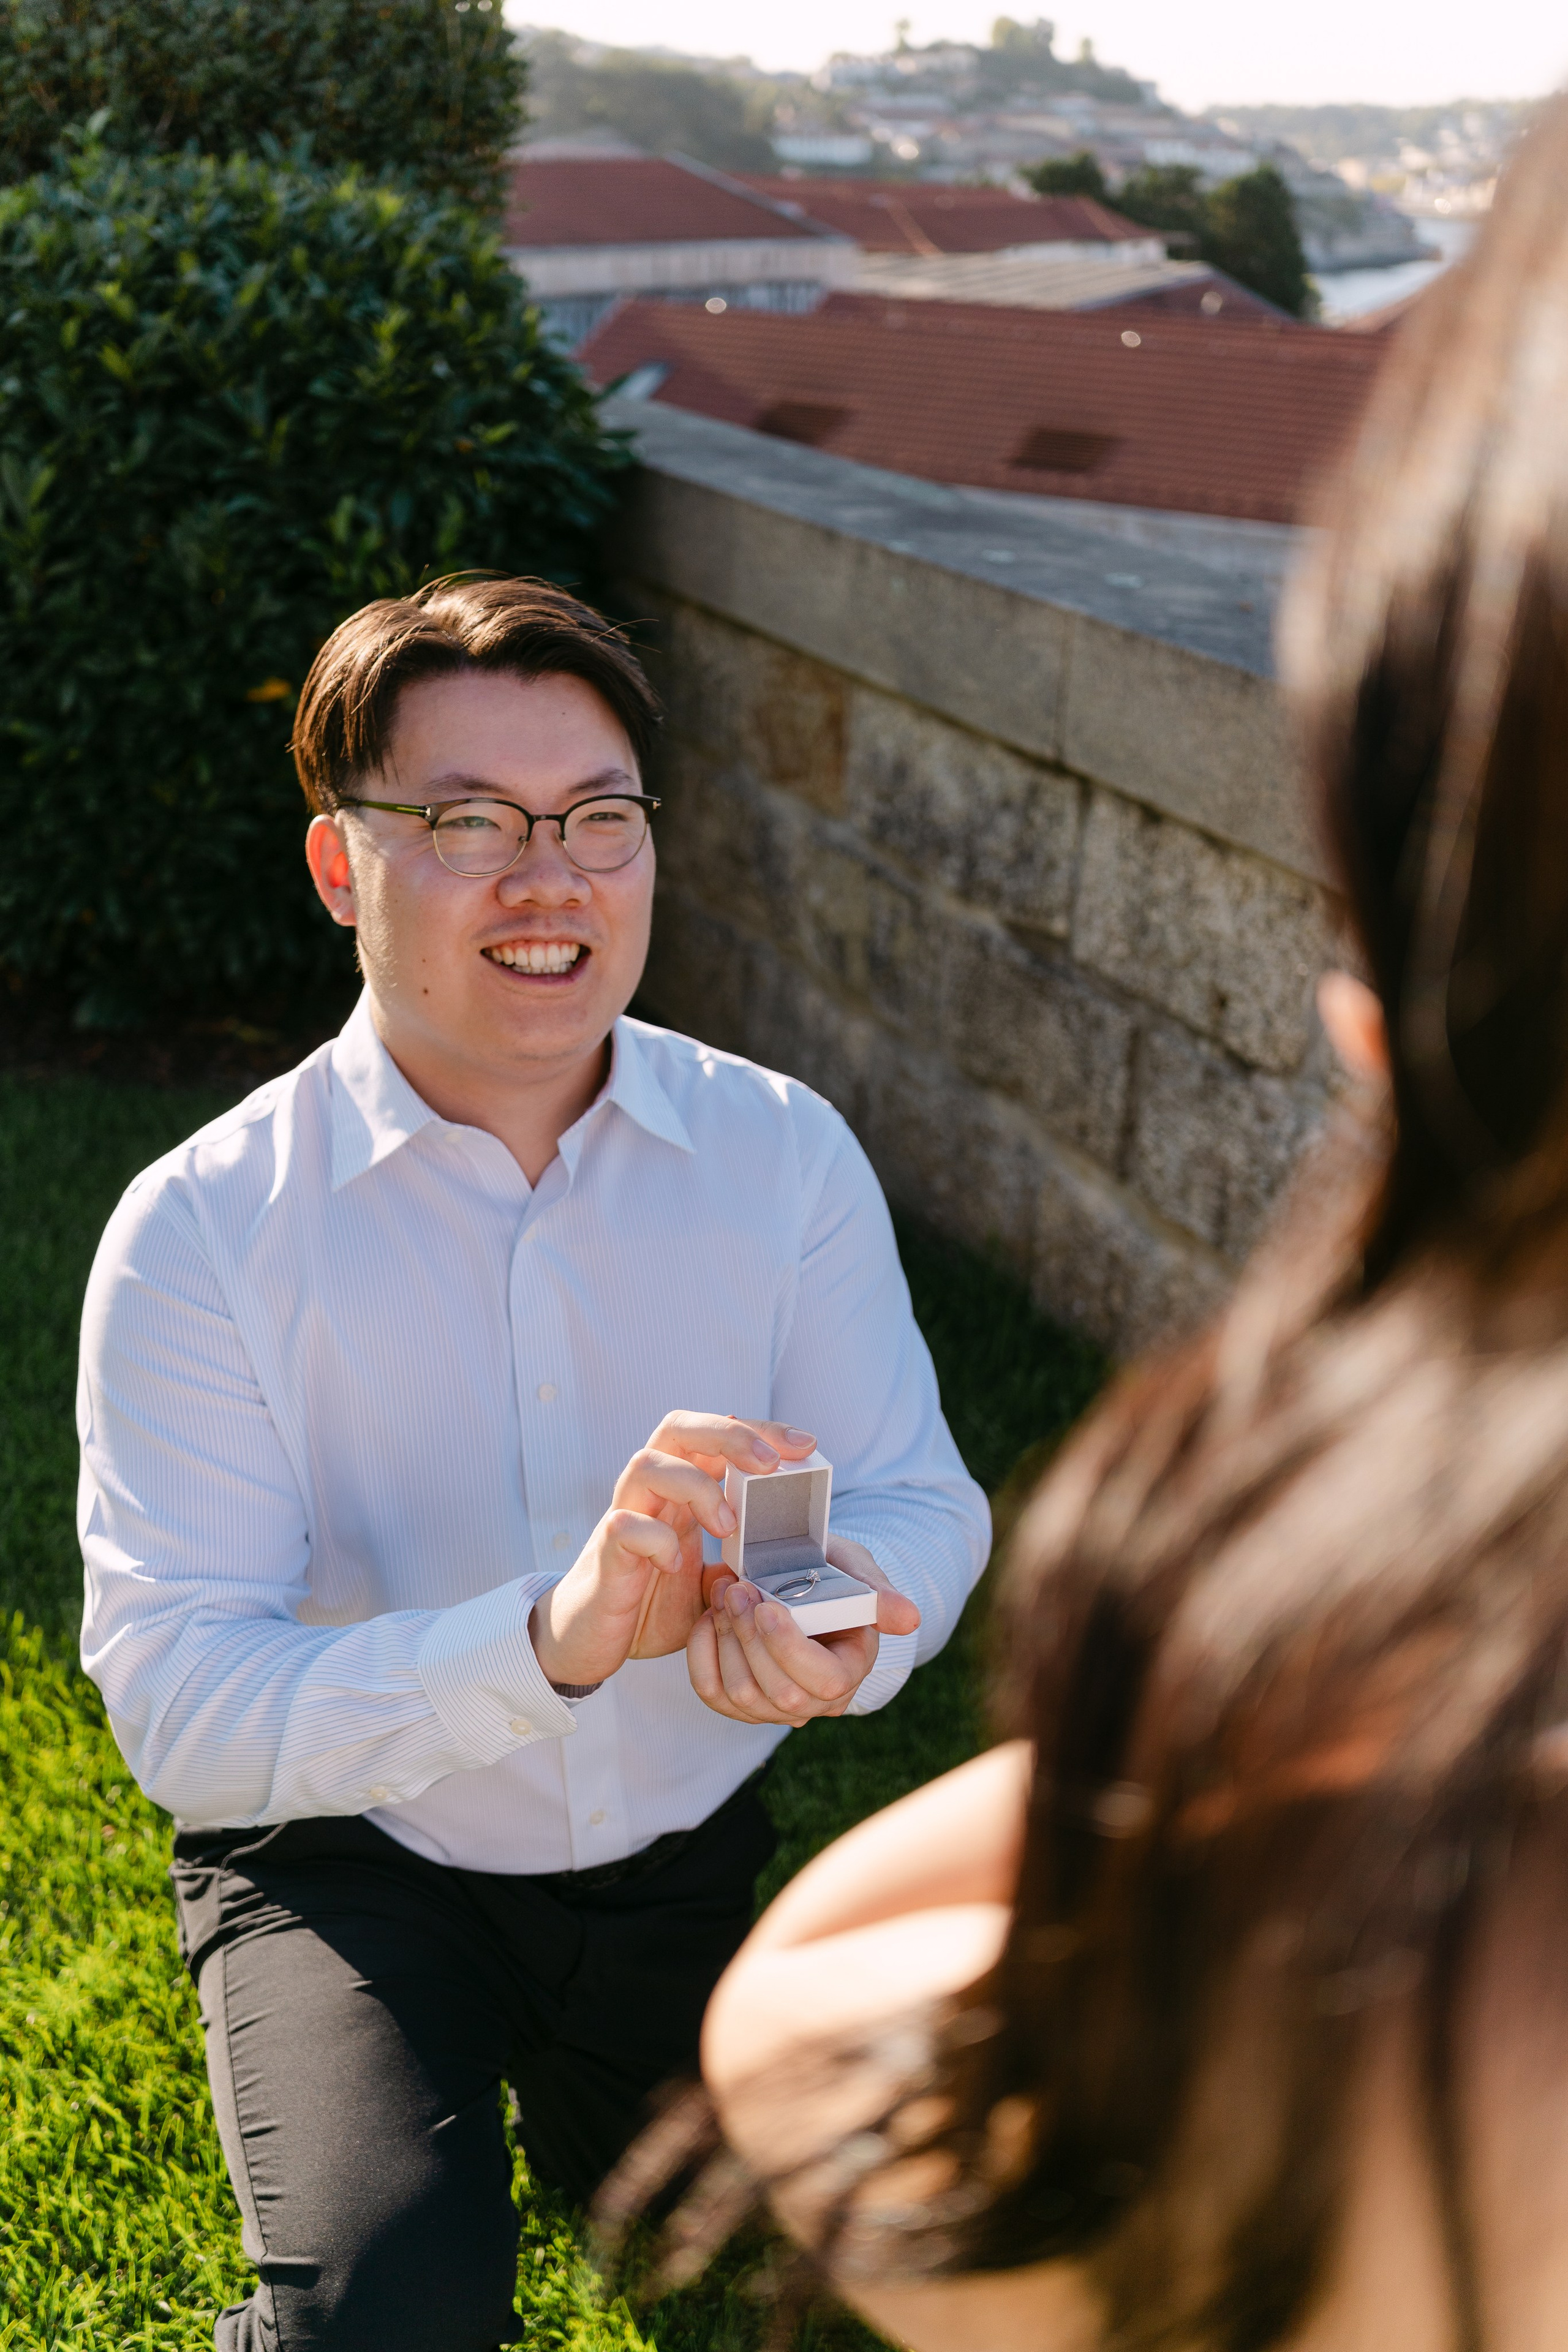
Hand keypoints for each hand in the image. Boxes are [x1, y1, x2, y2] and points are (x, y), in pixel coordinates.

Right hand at [528, 1413, 818, 1689]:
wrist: (589, 1644)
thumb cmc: (648, 1606)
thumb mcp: (711, 1585)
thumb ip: (740, 1564)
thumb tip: (791, 1558)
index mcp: (679, 1493)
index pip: (715, 1437)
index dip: (759, 1431)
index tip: (806, 1445)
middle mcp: (650, 1495)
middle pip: (678, 1428)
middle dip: (728, 1434)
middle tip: (769, 1462)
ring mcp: (625, 1519)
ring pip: (648, 1464)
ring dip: (695, 1486)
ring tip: (727, 1526)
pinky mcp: (606, 1555)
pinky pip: (626, 1524)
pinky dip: (657, 1539)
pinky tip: (675, 1565)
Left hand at [687, 1534, 920, 1726]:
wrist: (802, 1582)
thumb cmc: (834, 1576)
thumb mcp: (859, 1572)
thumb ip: (879, 1595)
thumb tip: (909, 1619)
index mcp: (849, 1671)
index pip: (824, 1682)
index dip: (790, 1649)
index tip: (767, 1606)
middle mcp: (814, 1701)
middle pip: (777, 1692)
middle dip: (750, 1637)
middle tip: (736, 1588)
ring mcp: (774, 1707)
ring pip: (741, 1695)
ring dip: (725, 1639)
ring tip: (723, 1592)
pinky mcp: (739, 1701)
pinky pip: (711, 1691)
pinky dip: (702, 1653)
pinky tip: (707, 1617)